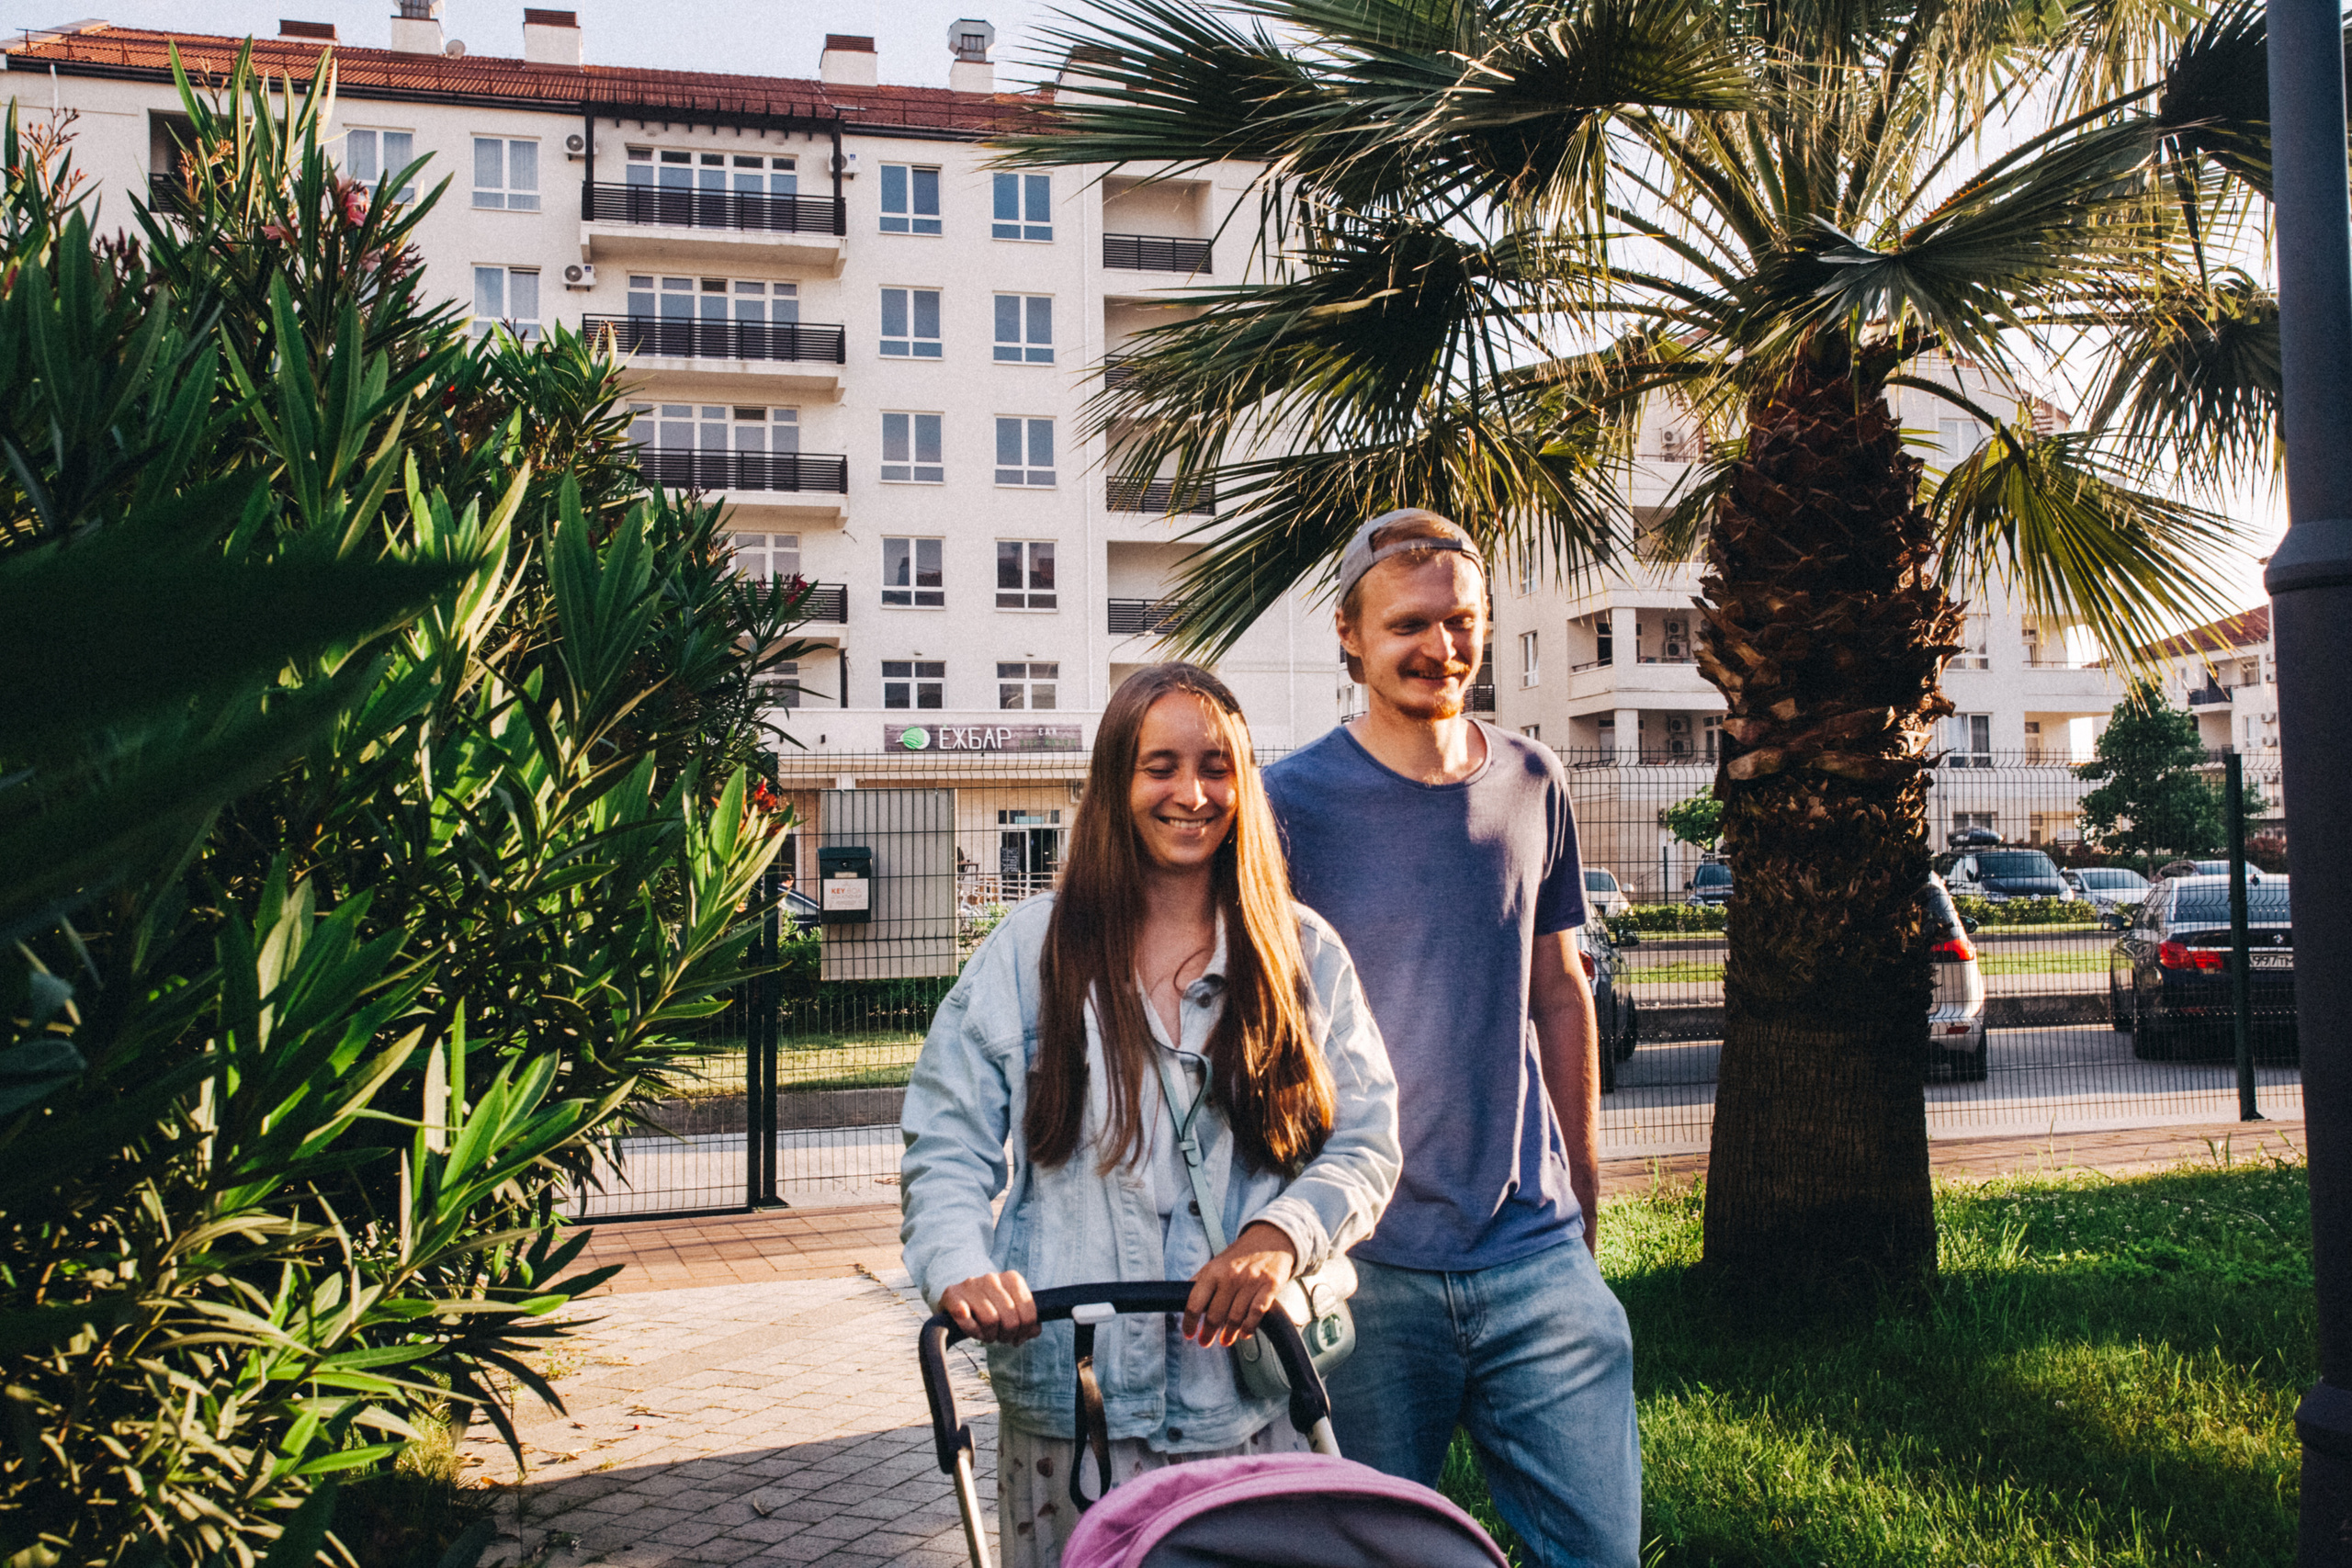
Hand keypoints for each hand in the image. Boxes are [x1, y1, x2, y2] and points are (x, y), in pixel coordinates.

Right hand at [939, 1270, 1038, 1343]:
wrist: (959, 1297)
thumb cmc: (992, 1307)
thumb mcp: (1013, 1309)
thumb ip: (1029, 1320)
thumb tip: (1034, 1330)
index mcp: (1012, 1279)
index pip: (1028, 1313)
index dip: (1024, 1331)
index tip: (1017, 1336)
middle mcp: (992, 1277)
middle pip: (1010, 1319)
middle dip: (1006, 1335)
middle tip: (1000, 1337)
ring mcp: (972, 1284)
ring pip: (990, 1320)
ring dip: (989, 1335)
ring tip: (987, 1334)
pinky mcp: (952, 1294)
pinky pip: (966, 1319)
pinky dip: (972, 1331)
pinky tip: (973, 1330)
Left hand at [1184, 1222, 1297, 1347]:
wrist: (1270, 1238)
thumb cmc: (1240, 1255)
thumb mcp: (1216, 1263)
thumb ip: (1200, 1280)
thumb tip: (1180, 1298)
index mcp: (1212, 1271)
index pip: (1194, 1303)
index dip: (1189, 1322)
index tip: (1188, 1333)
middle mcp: (1230, 1276)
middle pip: (1214, 1315)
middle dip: (1208, 1333)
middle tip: (1205, 1342)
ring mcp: (1251, 1281)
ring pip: (1235, 1317)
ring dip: (1229, 1334)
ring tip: (1225, 1340)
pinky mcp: (1269, 1286)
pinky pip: (1256, 1314)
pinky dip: (1249, 1327)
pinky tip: (1244, 1333)